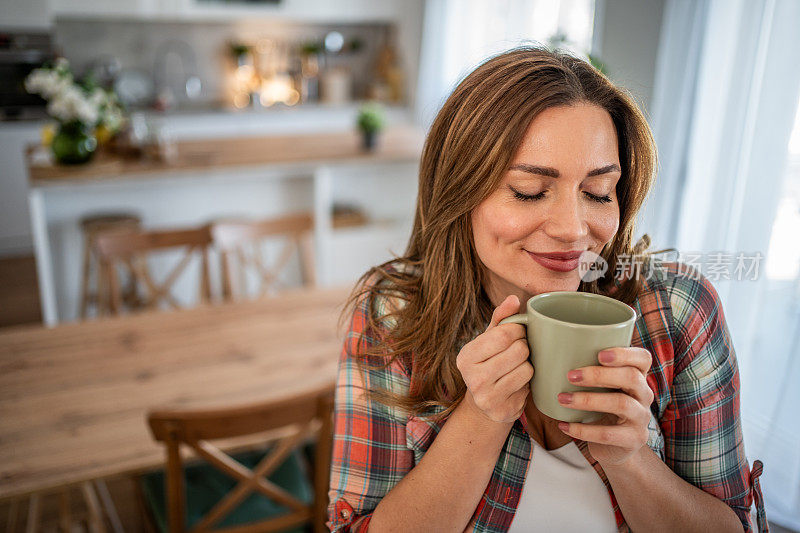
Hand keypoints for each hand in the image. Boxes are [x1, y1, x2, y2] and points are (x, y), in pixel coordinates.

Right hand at [456, 295, 533, 423]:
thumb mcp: (488, 340)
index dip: (518, 330)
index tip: (519, 332)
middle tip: (520, 350)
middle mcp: (473, 378)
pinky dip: (528, 382)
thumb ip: (500, 318)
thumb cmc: (488, 364)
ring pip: (526, 368)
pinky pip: (529, 386)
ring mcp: (487, 397)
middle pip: (518, 351)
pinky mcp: (503, 410)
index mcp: (466, 356)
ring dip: (528, 365)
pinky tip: (518, 382)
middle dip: (525, 347)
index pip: (503, 334)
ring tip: (518, 366)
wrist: (483, 405)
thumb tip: (514, 299)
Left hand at [555, 347, 653, 466]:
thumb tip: (550, 350)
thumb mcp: (600, 387)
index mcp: (638, 376)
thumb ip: (588, 369)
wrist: (614, 446)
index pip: (643, 358)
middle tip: (571, 376)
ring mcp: (641, 418)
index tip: (599, 354)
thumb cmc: (601, 407)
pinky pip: (608, 434)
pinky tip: (563, 425)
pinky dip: (582, 430)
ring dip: (588, 400)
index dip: (624, 354)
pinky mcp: (634, 439)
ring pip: (621, 404)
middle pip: (631, 378)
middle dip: (599, 375)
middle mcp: (644, 394)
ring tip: (562, 399)